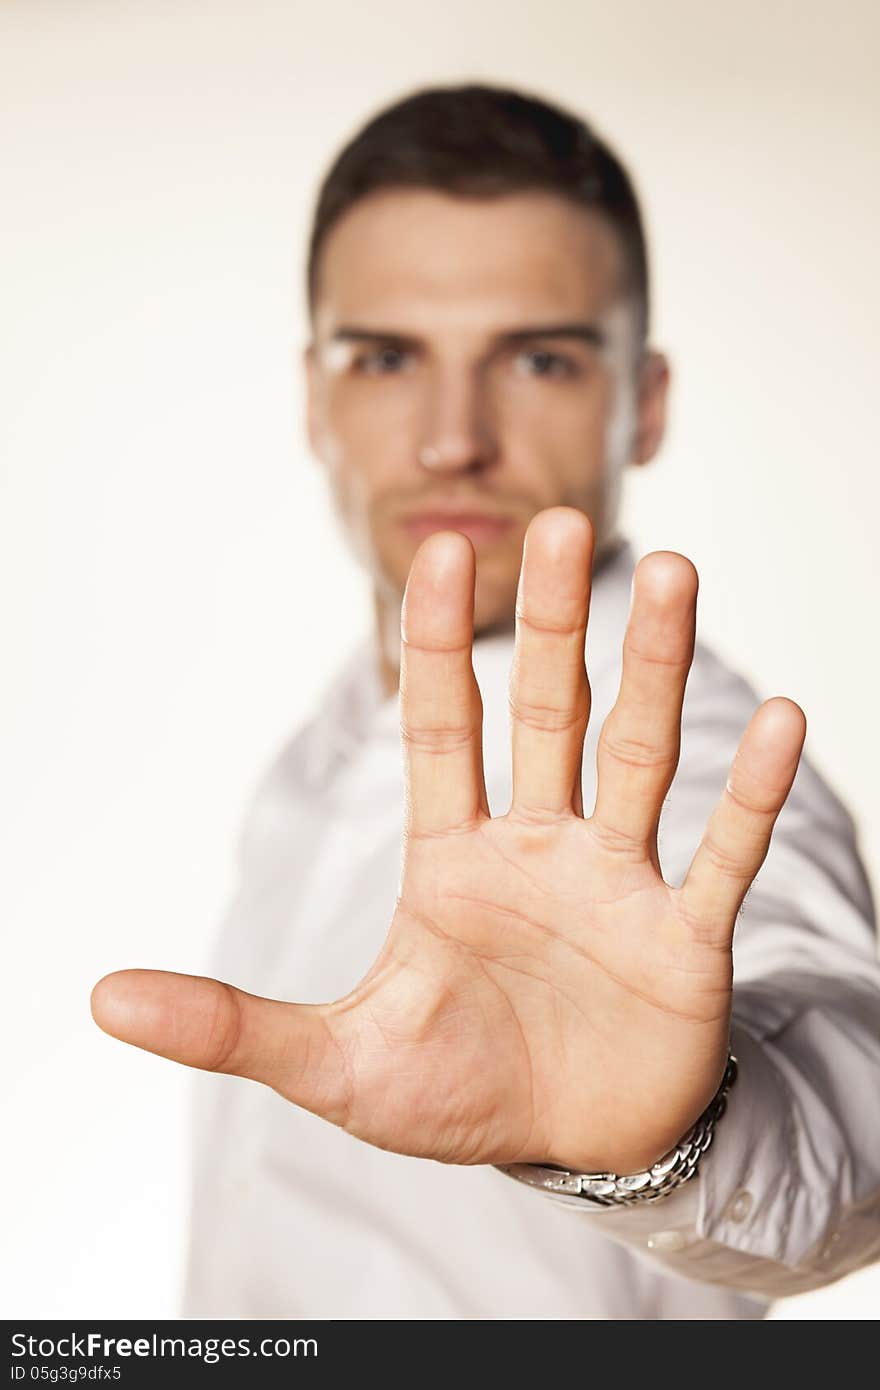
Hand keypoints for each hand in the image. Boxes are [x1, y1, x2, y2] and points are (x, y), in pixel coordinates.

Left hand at [91, 507, 805, 1173]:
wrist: (571, 1148)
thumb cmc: (456, 1091)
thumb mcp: (333, 1064)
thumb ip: (231, 1025)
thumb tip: (104, 997)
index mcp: (455, 858)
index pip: (441, 727)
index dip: (433, 644)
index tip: (437, 553)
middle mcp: (540, 848)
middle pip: (547, 713)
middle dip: (551, 624)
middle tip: (560, 525)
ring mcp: (618, 883)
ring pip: (637, 756)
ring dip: (654, 669)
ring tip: (671, 571)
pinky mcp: (686, 936)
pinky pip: (724, 852)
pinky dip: (751, 792)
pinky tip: (778, 715)